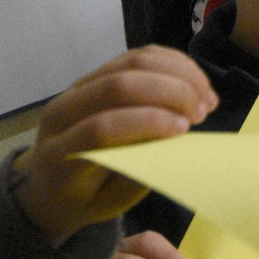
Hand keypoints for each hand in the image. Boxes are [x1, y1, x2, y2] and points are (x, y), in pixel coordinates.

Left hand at [9, 46, 216, 242]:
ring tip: (206, 97)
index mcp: (60, 153)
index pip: (102, 127)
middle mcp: (63, 111)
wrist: (51, 184)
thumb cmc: (84, 198)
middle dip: (170, 92)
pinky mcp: (97, 74)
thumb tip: (172, 142)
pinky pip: (137, 56)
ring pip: (131, 62)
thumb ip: (134, 174)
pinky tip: (196, 81)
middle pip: (117, 85)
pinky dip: (173, 63)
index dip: (148, 122)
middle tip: (202, 111)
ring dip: (178, 74)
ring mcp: (78, 87)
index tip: (185, 129)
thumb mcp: (108, 203)